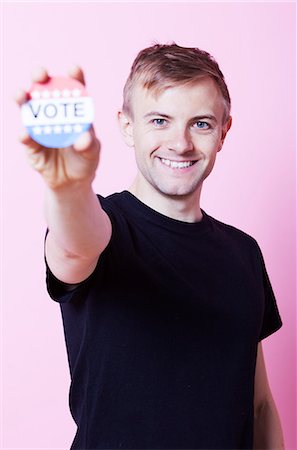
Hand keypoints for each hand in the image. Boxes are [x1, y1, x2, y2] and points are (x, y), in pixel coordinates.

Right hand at [15, 66, 99, 190]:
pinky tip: (25, 133)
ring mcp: (40, 127)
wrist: (73, 182)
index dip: (74, 76)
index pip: (74, 89)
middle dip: (41, 78)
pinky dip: (25, 134)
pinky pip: (26, 138)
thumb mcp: (92, 153)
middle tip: (40, 74)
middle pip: (45, 90)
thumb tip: (84, 138)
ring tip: (22, 95)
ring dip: (23, 99)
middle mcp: (53, 114)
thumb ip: (89, 145)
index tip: (74, 68)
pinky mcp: (31, 145)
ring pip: (28, 108)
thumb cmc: (85, 160)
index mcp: (73, 111)